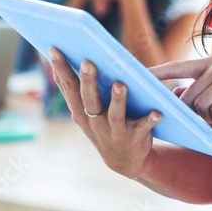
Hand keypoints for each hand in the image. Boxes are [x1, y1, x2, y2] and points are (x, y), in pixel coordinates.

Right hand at [48, 47, 161, 179]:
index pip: (68, 88)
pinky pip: (143, 127)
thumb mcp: (84, 111)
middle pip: (89, 99)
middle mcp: (95, 122)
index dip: (61, 69)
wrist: (124, 160)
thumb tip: (59, 58)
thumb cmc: (102, 125)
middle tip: (87, 62)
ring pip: (115, 114)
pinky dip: (150, 120)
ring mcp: (114, 131)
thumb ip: (75, 89)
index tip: (54, 50)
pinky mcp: (134, 138)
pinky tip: (157, 112)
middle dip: (88, 81)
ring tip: (120, 85)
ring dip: (118, 100)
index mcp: (81, 112)